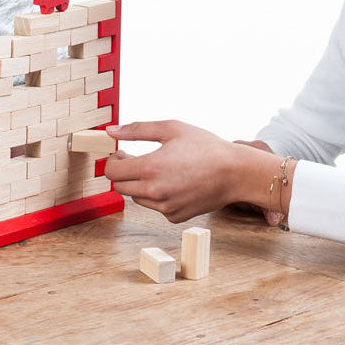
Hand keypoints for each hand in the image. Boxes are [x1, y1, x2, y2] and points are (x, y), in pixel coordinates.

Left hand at [104, 120, 279, 223]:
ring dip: (139, 184)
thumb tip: (110, 131)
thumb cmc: (205, 147)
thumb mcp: (171, 128)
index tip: (121, 153)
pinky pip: (155, 206)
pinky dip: (157, 195)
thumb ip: (136, 129)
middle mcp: (154, 192)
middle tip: (135, 159)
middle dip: (123, 172)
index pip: (112, 172)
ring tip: (158, 168)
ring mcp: (164, 207)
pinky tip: (173, 181)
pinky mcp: (174, 216)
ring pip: (136, 198)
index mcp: (150, 168)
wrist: (235, 172)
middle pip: (120, 187)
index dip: (113, 161)